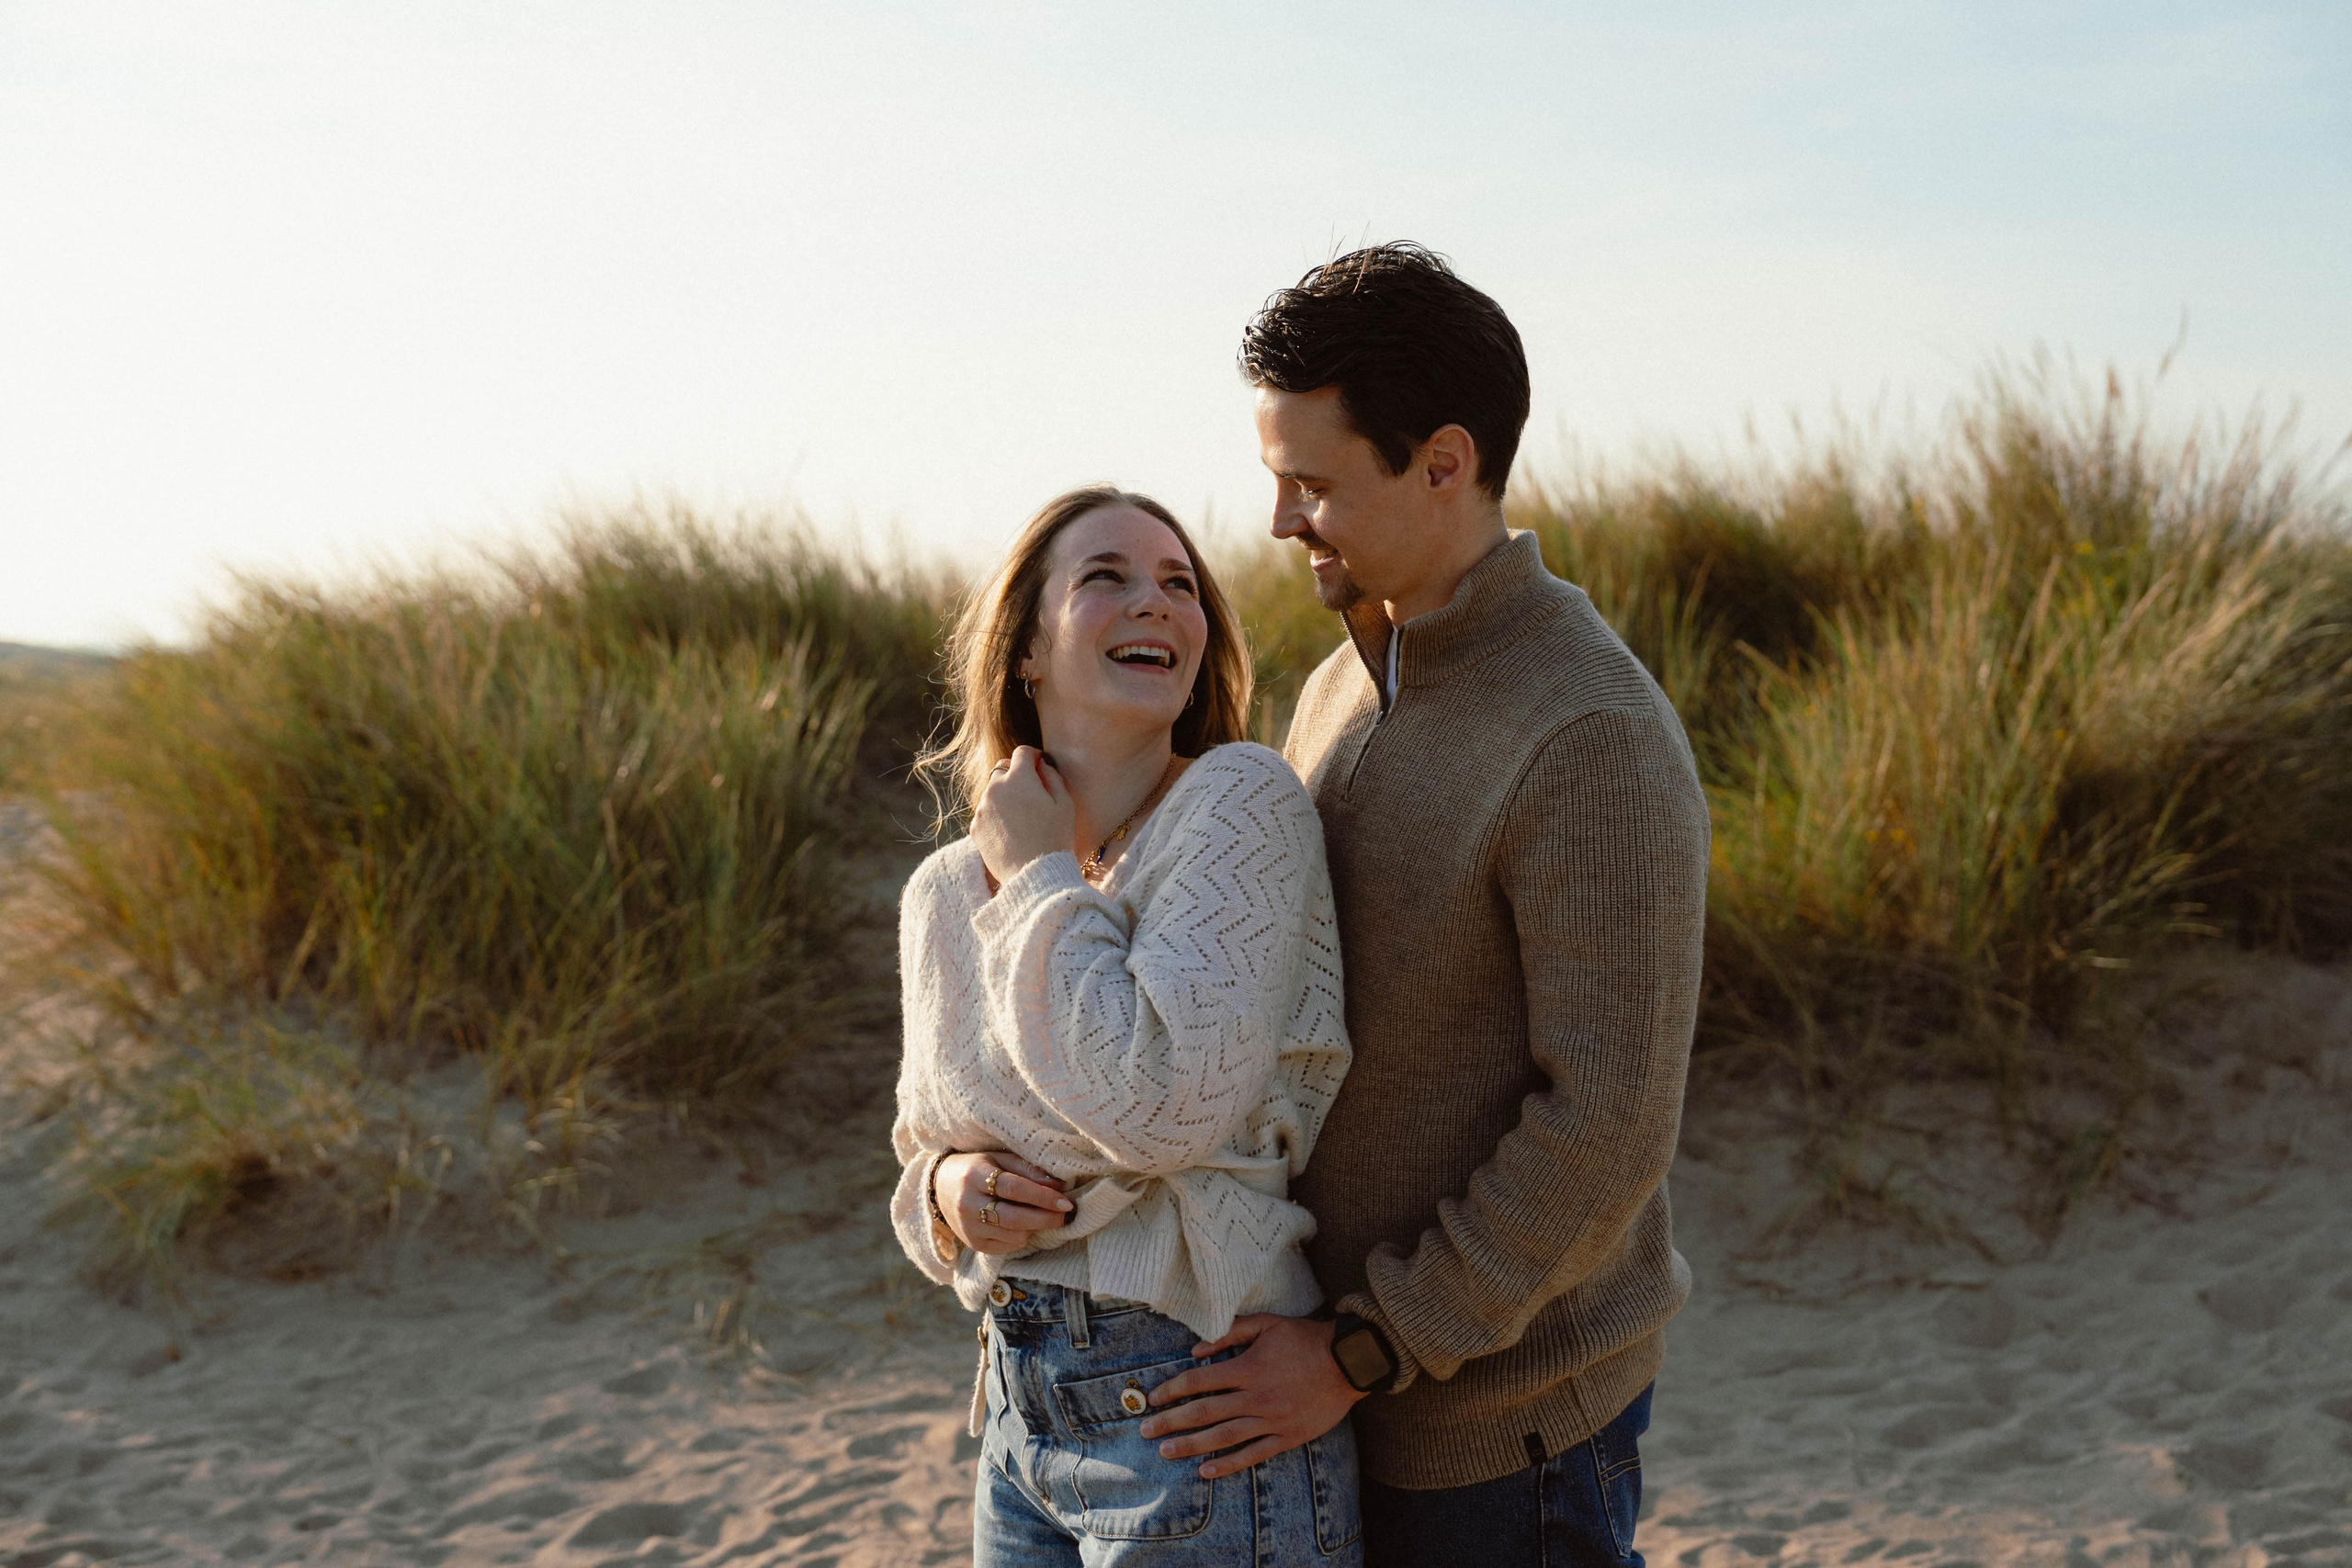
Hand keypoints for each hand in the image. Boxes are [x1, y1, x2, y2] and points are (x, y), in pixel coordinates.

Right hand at [937, 1150, 1071, 1254]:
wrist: (940, 1187)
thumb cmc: (977, 1168)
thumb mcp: (999, 1158)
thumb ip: (1027, 1170)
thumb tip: (1058, 1186)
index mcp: (974, 1176)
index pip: (1014, 1188)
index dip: (1042, 1196)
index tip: (1066, 1202)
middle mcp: (967, 1204)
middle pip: (1014, 1218)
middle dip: (1045, 1218)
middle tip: (1065, 1214)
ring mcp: (968, 1228)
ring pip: (1014, 1235)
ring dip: (1034, 1227)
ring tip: (1039, 1215)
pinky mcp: (973, 1244)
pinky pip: (1008, 1247)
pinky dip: (1022, 1237)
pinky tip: (1022, 1225)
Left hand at [972, 746, 1074, 883]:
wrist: (1034, 875)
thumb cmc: (1055, 838)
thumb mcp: (1065, 804)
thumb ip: (1052, 776)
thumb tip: (1042, 764)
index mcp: (1018, 778)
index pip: (1022, 752)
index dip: (1033, 756)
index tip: (1039, 765)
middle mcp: (995, 788)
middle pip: (1003, 769)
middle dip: (1016, 775)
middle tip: (1031, 793)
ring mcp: (982, 808)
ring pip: (992, 792)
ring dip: (1005, 796)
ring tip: (1022, 818)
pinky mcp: (975, 827)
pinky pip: (985, 813)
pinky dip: (996, 815)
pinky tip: (1011, 832)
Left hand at [1138, 1314, 1364, 1478]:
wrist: (1349, 1363)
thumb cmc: (1305, 1339)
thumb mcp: (1267, 1323)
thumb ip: (1230, 1332)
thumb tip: (1196, 1349)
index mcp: (1247, 1368)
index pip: (1199, 1381)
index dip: (1172, 1389)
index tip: (1153, 1398)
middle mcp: (1255, 1397)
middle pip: (1204, 1412)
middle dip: (1171, 1422)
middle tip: (1145, 1430)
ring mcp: (1271, 1420)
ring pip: (1223, 1436)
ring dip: (1191, 1445)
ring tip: (1166, 1451)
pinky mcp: (1287, 1437)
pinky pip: (1253, 1454)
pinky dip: (1229, 1464)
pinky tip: (1207, 1471)